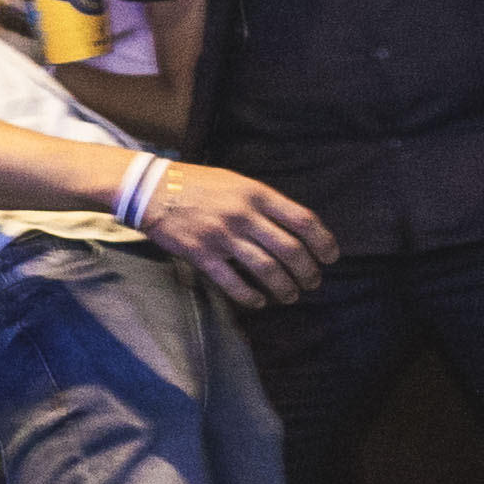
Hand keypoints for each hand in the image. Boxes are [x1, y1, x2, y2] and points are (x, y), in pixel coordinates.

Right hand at [134, 159, 329, 305]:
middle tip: (312, 282)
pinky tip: (260, 302)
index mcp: (257, 194)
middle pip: (290, 250)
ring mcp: (223, 237)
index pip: (303, 220)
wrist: (152, 190)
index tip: (330, 257)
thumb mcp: (237, 182)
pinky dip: (251, 297)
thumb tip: (293, 228)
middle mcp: (244, 215)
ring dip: (285, 288)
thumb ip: (264, 203)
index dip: (323, 242)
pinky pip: (234, 283)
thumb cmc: (198, 185)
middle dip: (308, 271)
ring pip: (267, 270)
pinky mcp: (203, 255)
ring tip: (291, 295)